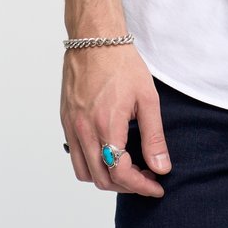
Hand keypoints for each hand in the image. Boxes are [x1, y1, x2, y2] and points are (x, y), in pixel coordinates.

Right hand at [61, 45, 170, 196]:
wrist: (95, 40)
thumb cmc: (122, 63)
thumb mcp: (147, 98)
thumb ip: (154, 136)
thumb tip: (161, 167)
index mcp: (106, 125)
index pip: (120, 173)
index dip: (141, 186)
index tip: (156, 187)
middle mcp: (84, 130)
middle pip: (102, 179)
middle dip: (126, 186)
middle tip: (147, 178)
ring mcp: (72, 126)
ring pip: (85, 172)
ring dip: (106, 178)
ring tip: (128, 168)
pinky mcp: (66, 120)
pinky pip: (75, 155)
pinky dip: (92, 164)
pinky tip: (110, 152)